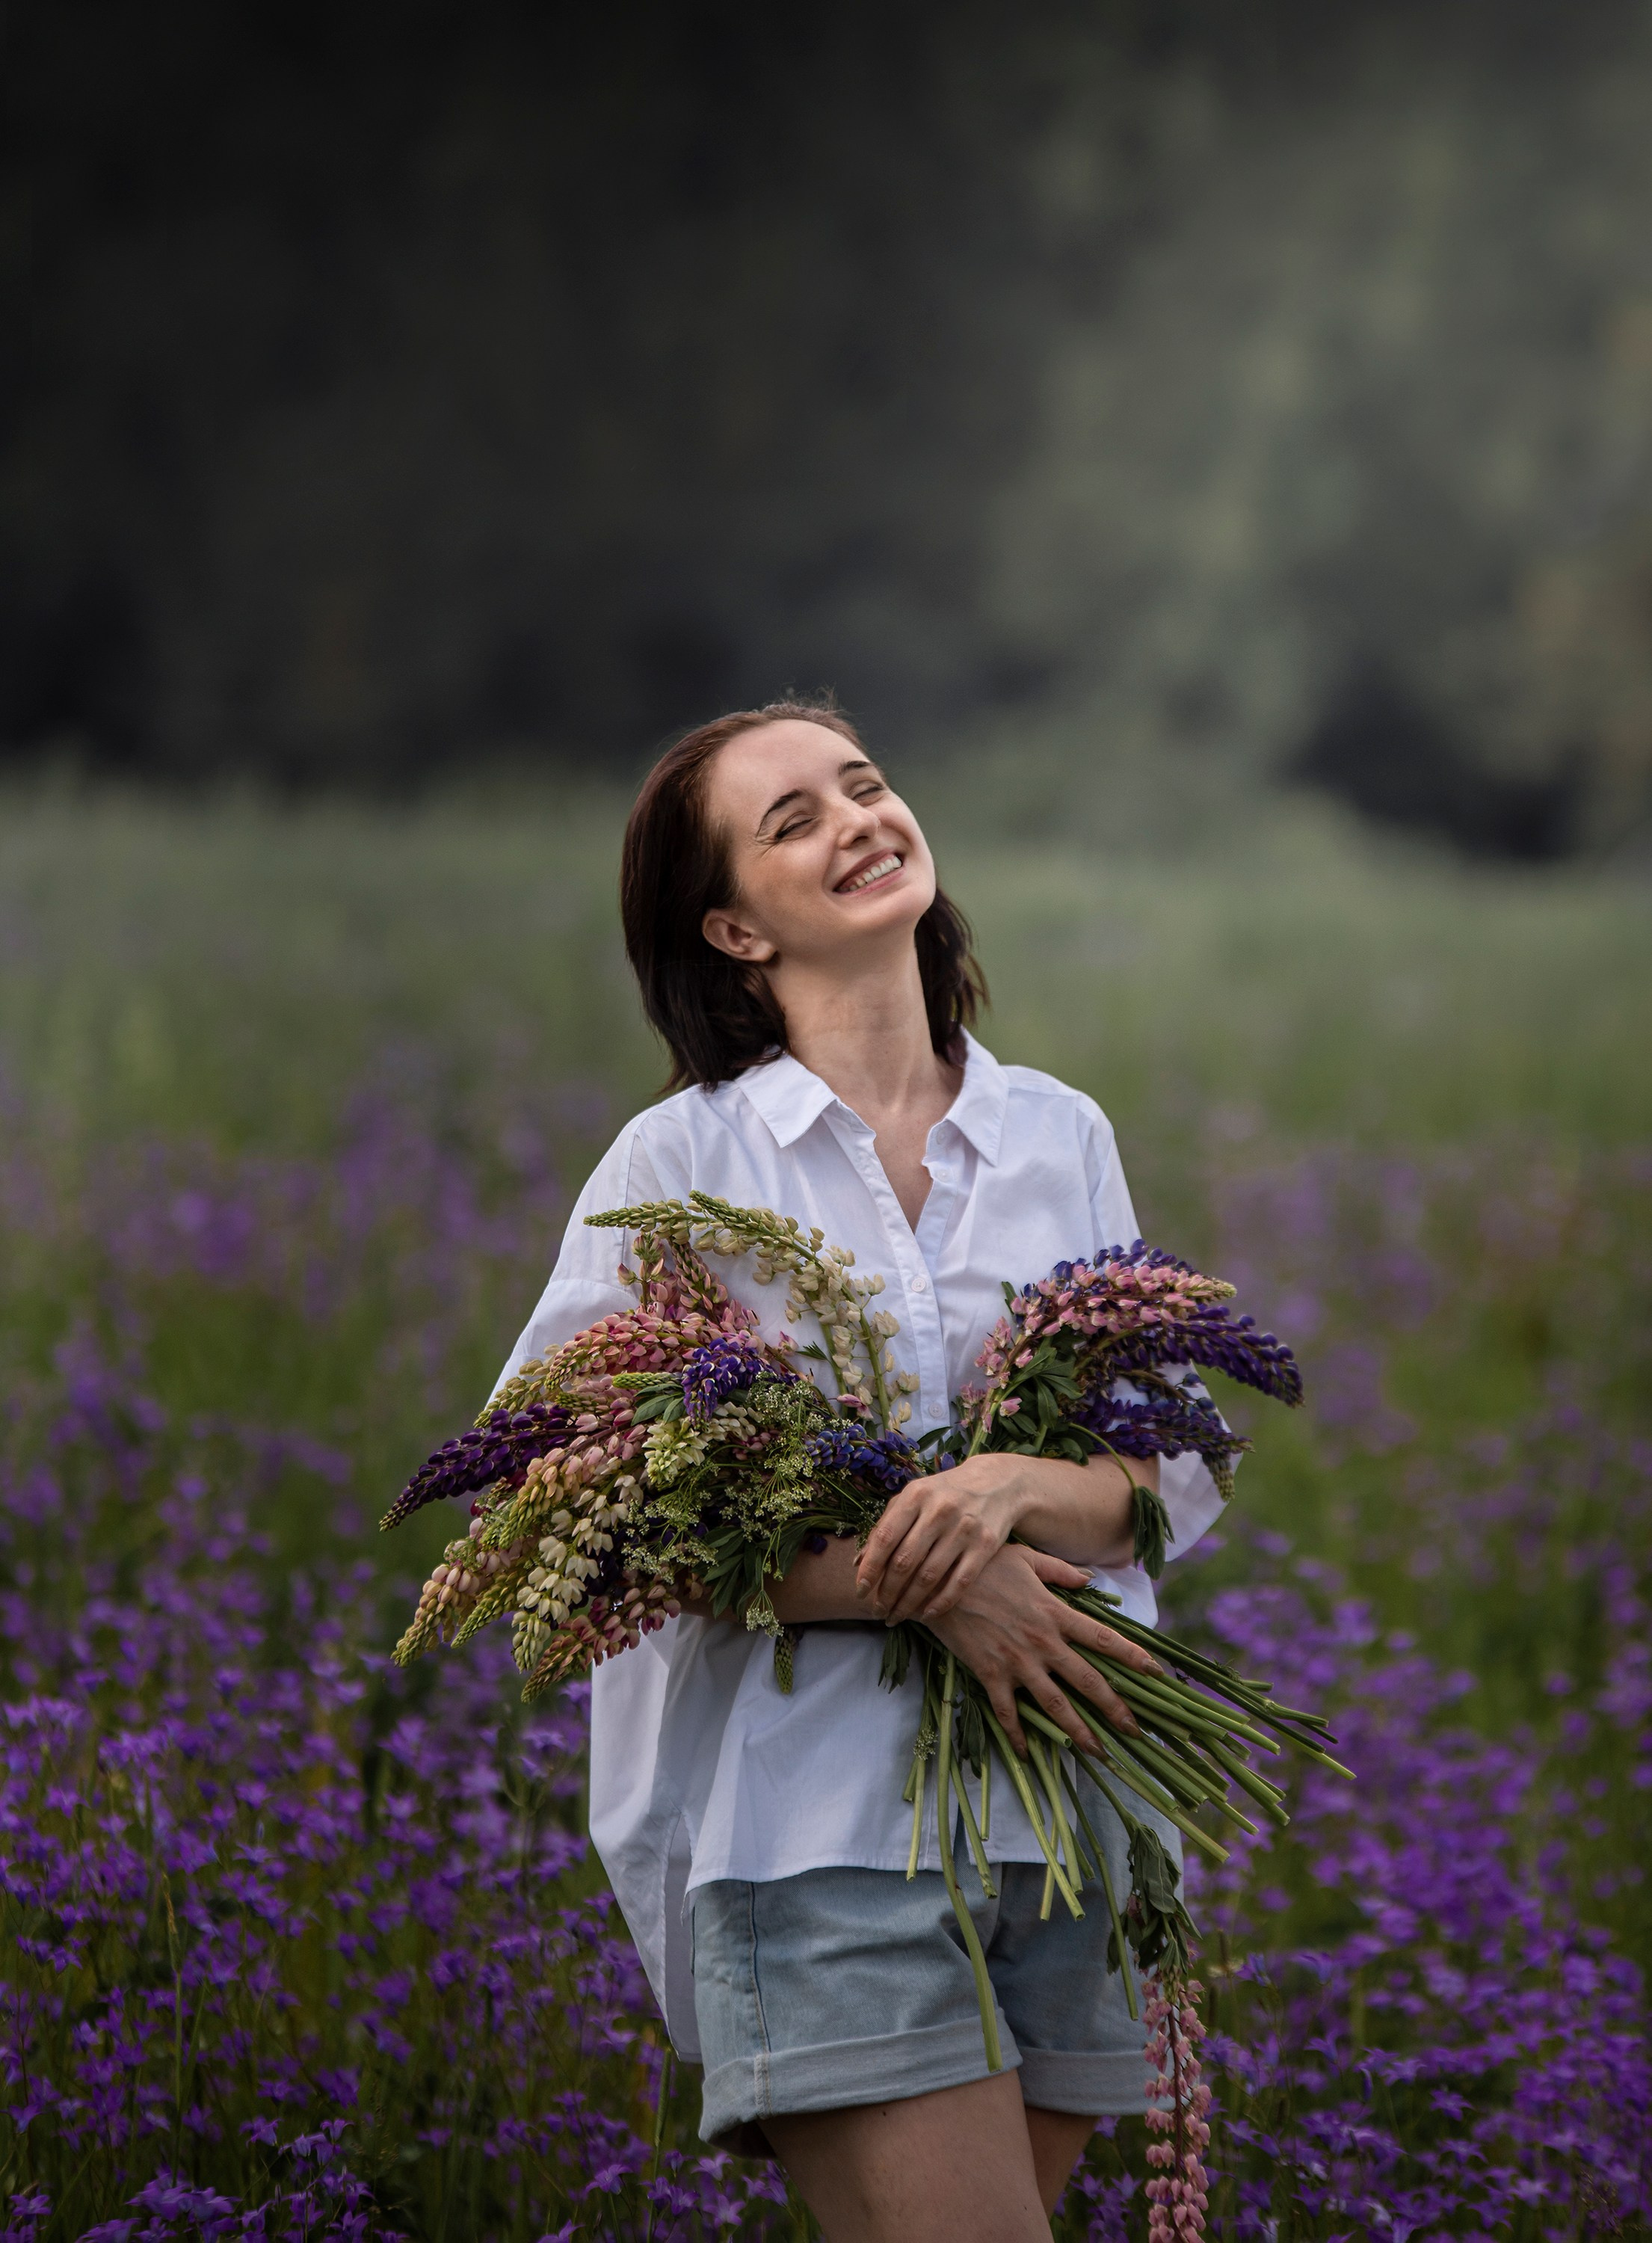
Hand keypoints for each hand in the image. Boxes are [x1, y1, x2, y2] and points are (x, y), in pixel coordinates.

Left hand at [854, 1454, 1033, 1623]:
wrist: (998, 1483)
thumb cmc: (944, 1494)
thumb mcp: (914, 1498)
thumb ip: (886, 1525)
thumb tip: (858, 1563)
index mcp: (915, 1496)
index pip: (885, 1538)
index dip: (870, 1568)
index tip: (860, 1591)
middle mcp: (939, 1511)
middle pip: (904, 1562)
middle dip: (887, 1592)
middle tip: (877, 1610)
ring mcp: (964, 1529)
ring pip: (929, 1576)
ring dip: (908, 1603)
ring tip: (897, 1616)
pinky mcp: (986, 1545)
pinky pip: (959, 1583)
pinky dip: (940, 1603)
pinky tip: (926, 1614)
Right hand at [926, 1543, 1160, 1757]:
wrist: (935, 1581)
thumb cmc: (983, 1565)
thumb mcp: (1026, 1558)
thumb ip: (1061, 1571)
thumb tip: (1090, 1578)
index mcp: (1055, 1614)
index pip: (1103, 1639)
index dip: (1132, 1656)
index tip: (1156, 1673)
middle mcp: (1042, 1643)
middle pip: (1088, 1681)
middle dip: (1115, 1709)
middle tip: (1136, 1732)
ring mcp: (1017, 1662)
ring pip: (1055, 1705)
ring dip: (1078, 1732)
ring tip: (1097, 1752)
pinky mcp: (990, 1675)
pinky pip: (1007, 1713)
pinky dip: (1018, 1736)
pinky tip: (1028, 1755)